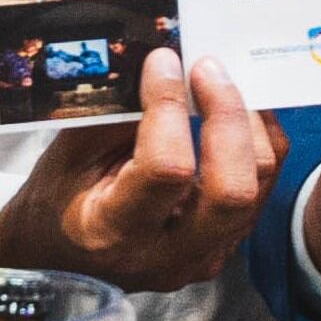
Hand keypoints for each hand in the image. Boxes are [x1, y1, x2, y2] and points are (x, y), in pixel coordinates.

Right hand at [0, 51, 277, 290]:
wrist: (61, 258)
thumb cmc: (58, 202)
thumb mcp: (68, 158)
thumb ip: (117, 116)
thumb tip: (168, 63)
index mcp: (114, 235)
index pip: (166, 169)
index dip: (171, 107)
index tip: (164, 62)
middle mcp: (167, 256)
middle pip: (233, 190)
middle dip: (228, 117)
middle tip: (207, 69)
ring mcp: (202, 257)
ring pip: (258, 186)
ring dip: (247, 124)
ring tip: (219, 82)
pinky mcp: (224, 247)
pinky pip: (262, 189)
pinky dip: (257, 141)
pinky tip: (235, 110)